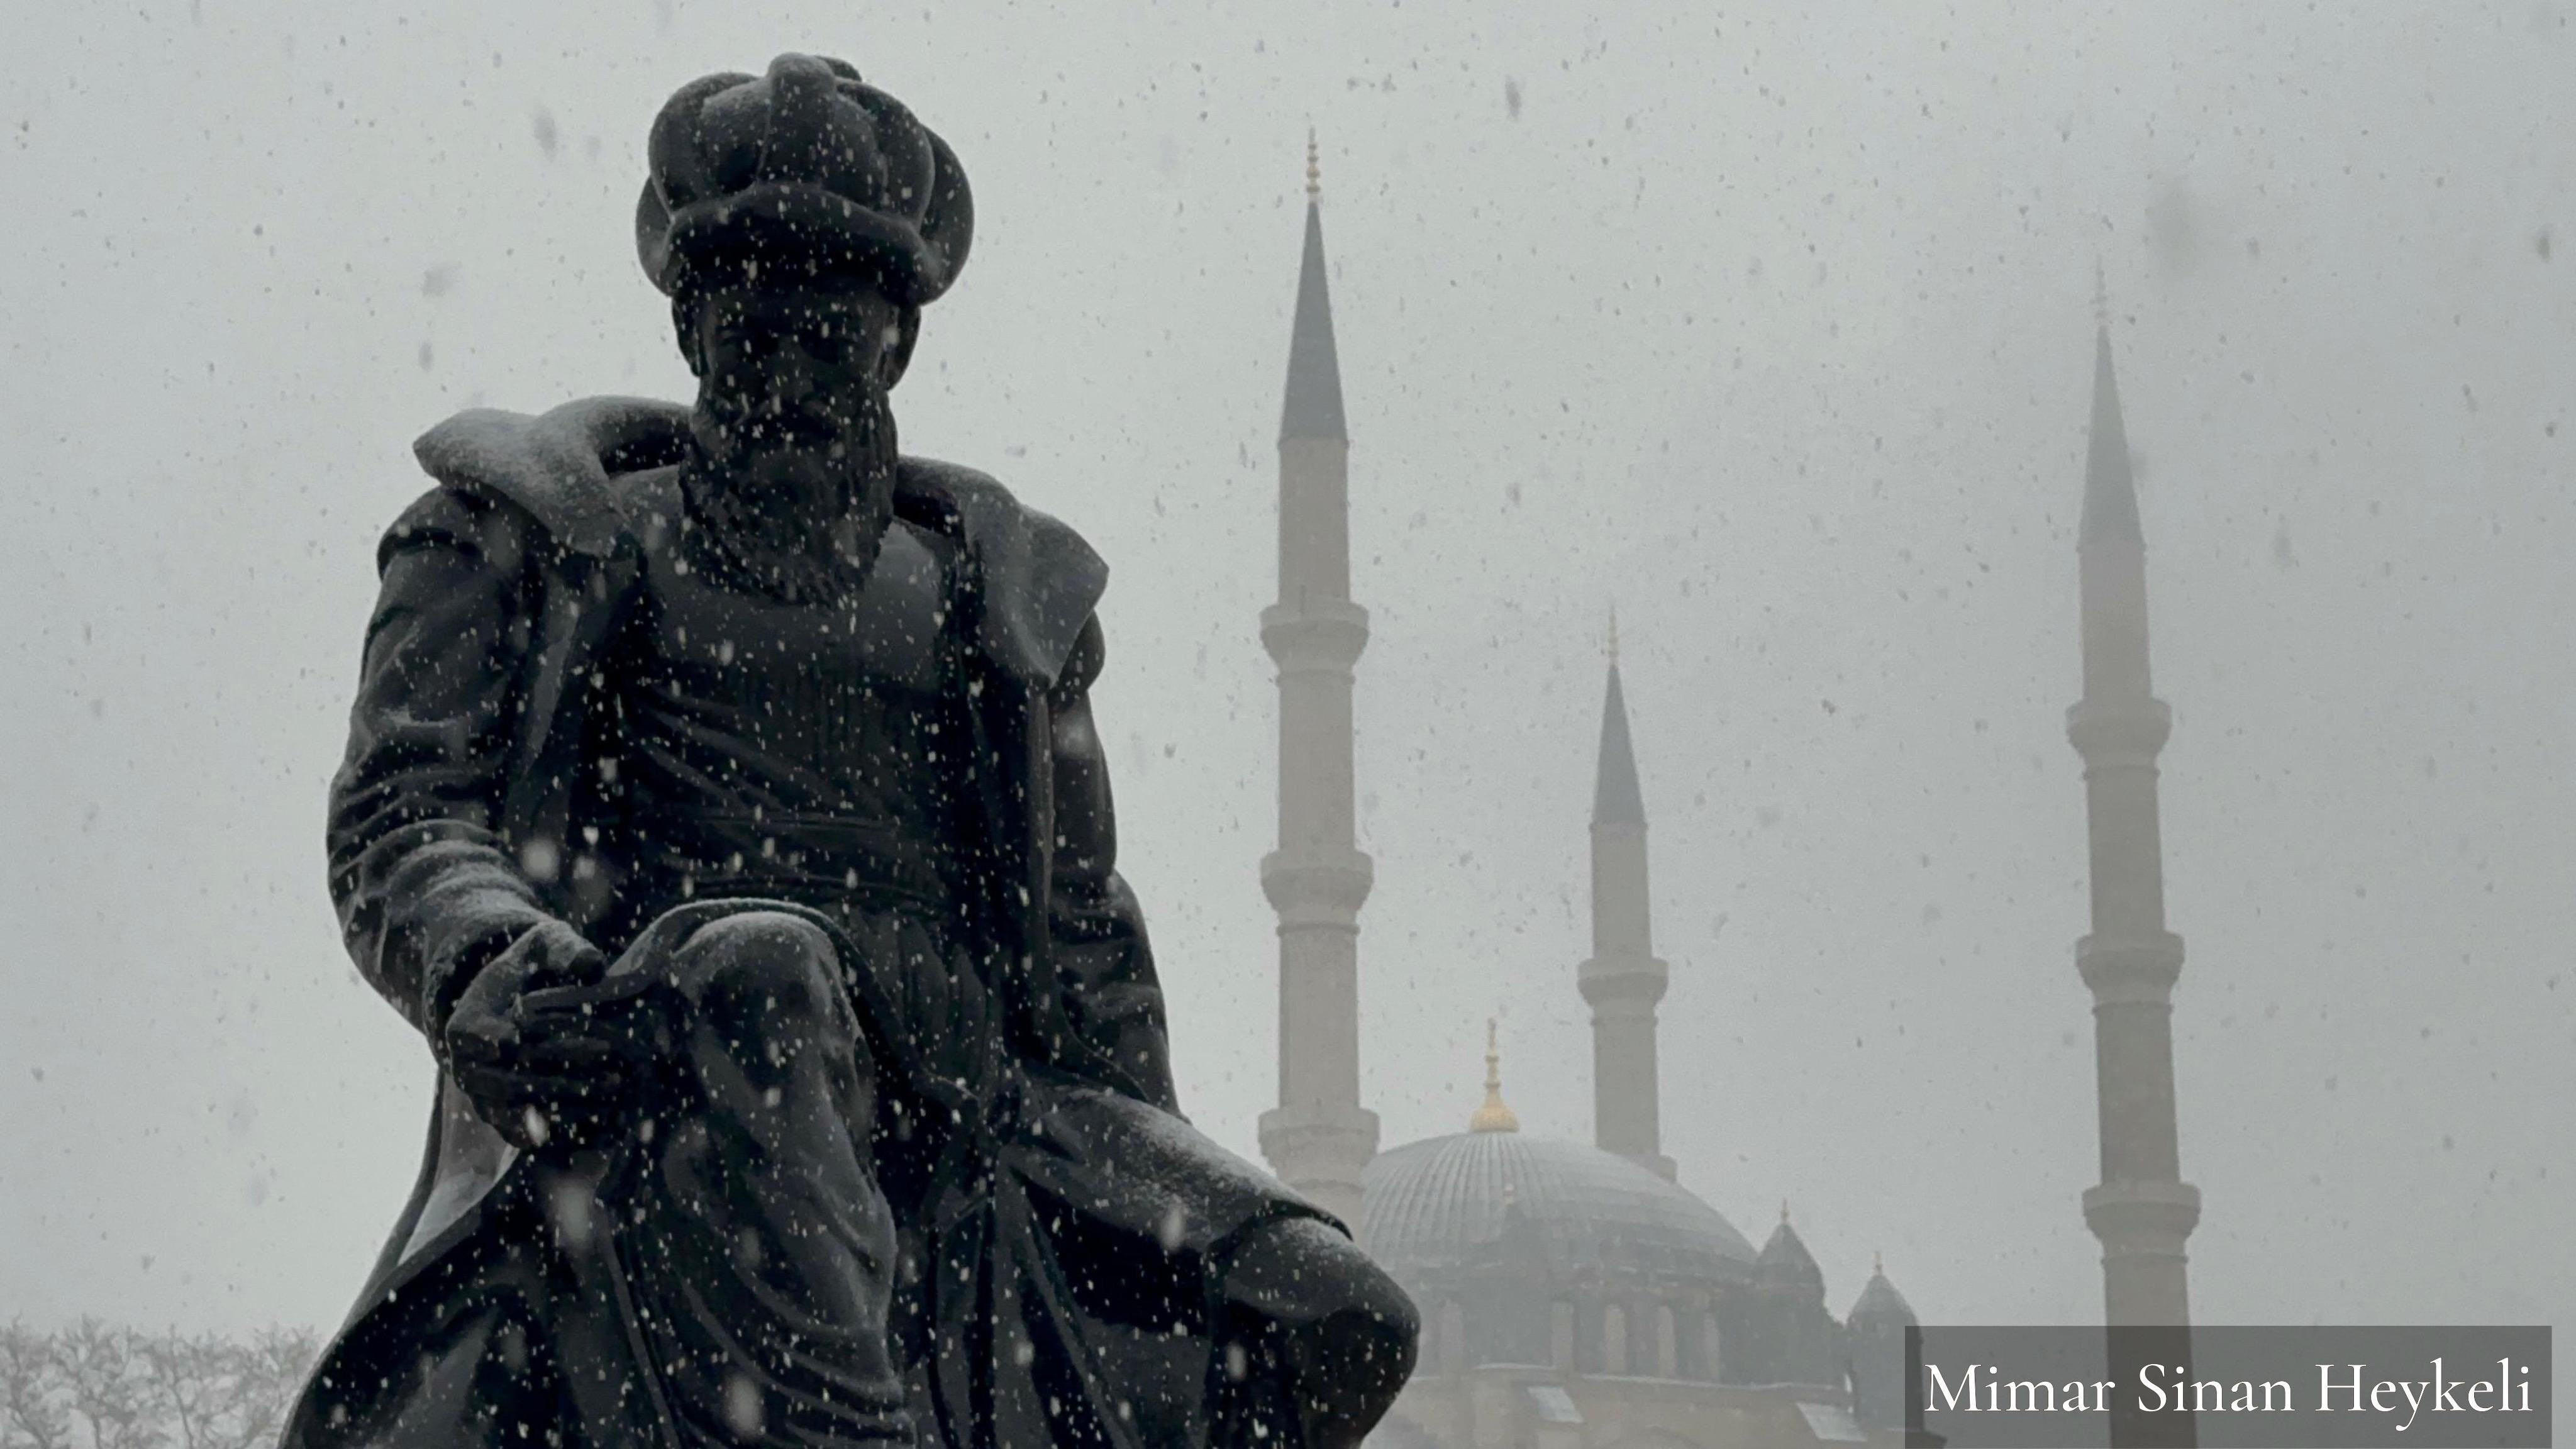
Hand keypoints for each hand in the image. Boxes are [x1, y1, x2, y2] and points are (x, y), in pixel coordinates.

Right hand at [443, 919, 661, 1151]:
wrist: (520, 999)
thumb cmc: (535, 966)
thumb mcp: (548, 946)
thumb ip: (567, 952)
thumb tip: (591, 965)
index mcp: (468, 1019)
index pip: (467, 1032)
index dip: (485, 1037)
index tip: (509, 1040)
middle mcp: (468, 1063)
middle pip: (500, 1074)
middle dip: (549, 1068)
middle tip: (602, 1055)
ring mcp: (484, 1093)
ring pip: (512, 1108)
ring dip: (559, 1101)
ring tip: (609, 1089)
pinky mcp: (504, 1113)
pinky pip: (522, 1130)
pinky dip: (556, 1127)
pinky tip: (595, 1121)